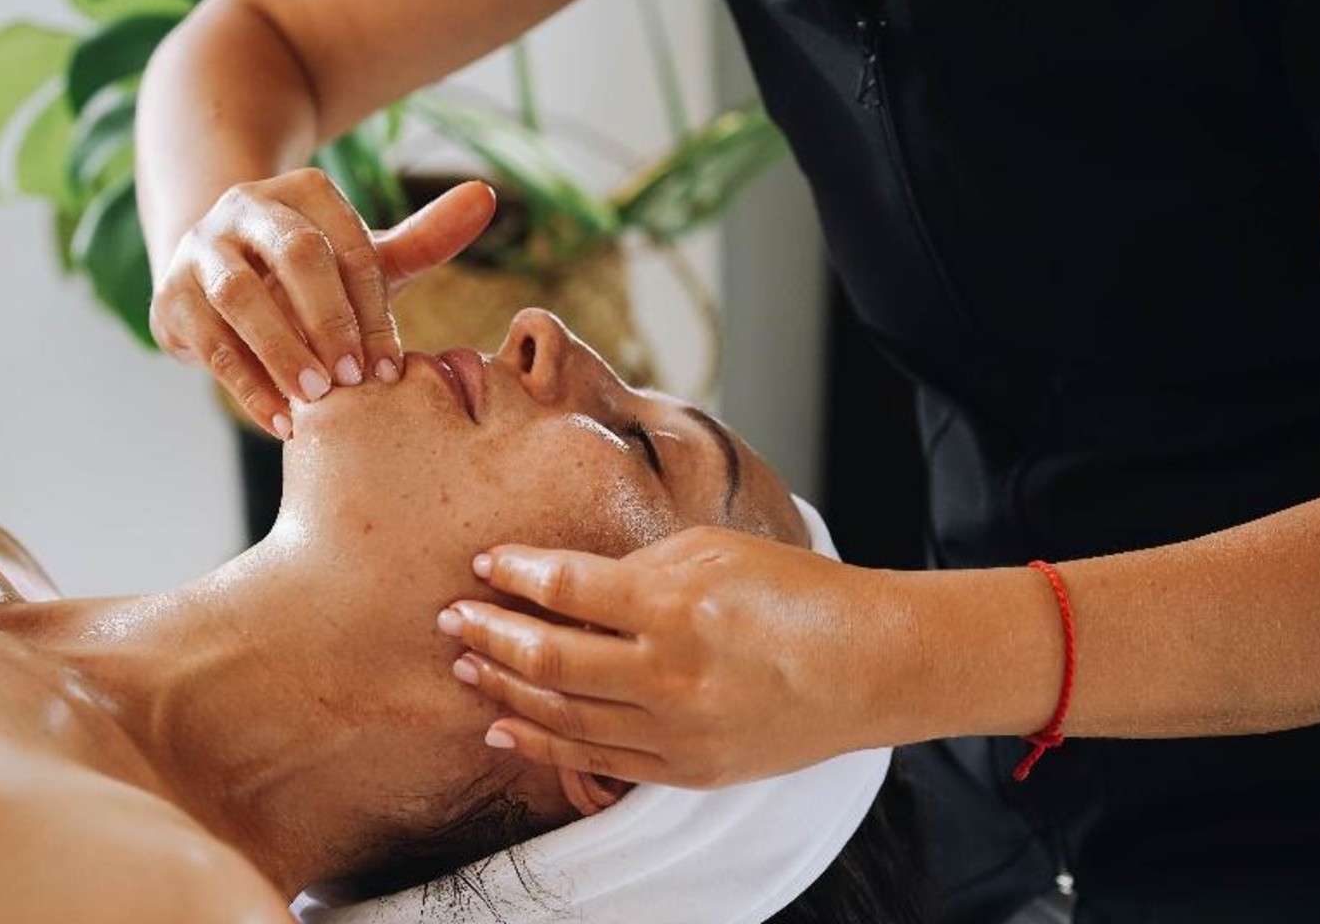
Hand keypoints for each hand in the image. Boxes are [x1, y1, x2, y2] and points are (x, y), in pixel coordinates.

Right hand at [150, 170, 496, 437]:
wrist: (217, 276)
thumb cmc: (312, 274)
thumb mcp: (365, 255)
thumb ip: (426, 236)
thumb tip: (486, 196)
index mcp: (304, 192)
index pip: (346, 244)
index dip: (370, 307)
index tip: (391, 366)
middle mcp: (247, 209)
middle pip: (294, 254)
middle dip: (328, 320)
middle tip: (354, 380)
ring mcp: (201, 249)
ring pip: (239, 295)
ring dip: (281, 350)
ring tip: (317, 401)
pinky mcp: (170, 297)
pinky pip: (207, 341)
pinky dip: (245, 385)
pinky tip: (281, 423)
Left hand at [439, 526, 903, 787]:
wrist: (868, 667)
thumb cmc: (796, 594)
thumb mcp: (716, 550)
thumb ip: (636, 568)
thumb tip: (566, 583)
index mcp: (678, 605)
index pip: (568, 588)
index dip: (517, 574)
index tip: (487, 563)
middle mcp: (670, 674)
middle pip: (549, 656)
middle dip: (489, 633)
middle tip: (452, 617)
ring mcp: (676, 731)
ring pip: (561, 714)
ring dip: (504, 686)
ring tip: (466, 665)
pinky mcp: (685, 770)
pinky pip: (595, 761)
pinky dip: (542, 742)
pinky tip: (505, 723)